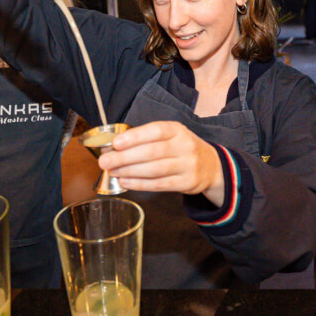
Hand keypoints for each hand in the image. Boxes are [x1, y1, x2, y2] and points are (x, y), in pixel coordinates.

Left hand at [98, 121, 224, 205]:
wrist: (211, 166)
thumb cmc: (181, 148)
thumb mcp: (170, 136)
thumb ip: (146, 139)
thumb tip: (113, 147)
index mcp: (178, 130)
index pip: (155, 131)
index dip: (134, 137)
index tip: (115, 143)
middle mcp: (185, 146)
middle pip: (152, 152)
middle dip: (125, 157)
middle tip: (104, 161)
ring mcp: (188, 165)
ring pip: (155, 170)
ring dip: (130, 171)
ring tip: (112, 172)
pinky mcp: (187, 183)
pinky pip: (160, 185)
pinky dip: (140, 184)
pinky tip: (125, 182)